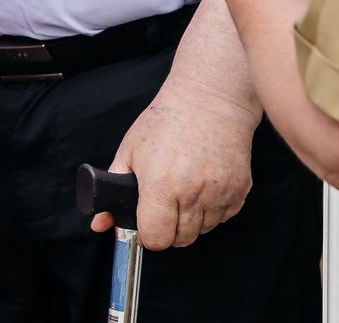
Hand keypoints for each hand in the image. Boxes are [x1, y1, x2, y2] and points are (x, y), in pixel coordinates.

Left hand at [99, 79, 258, 247]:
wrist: (209, 99)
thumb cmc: (165, 122)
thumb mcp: (130, 151)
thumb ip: (113, 190)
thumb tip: (99, 224)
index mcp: (160, 184)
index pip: (156, 238)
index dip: (148, 234)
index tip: (147, 221)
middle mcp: (192, 193)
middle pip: (180, 239)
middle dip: (169, 228)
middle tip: (164, 203)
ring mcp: (219, 193)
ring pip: (202, 231)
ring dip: (191, 219)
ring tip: (184, 188)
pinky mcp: (239, 190)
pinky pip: (222, 218)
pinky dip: (212, 209)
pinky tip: (203, 184)